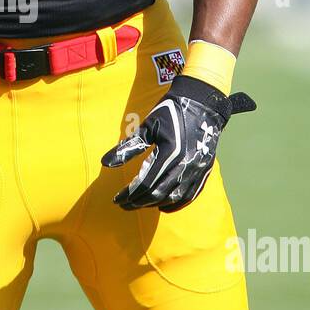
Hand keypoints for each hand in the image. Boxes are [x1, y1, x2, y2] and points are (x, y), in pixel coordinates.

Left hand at [101, 75, 255, 212]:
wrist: (202, 104)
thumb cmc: (171, 112)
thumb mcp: (147, 127)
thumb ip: (127, 148)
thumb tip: (105, 163)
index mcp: (169, 154)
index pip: (144, 183)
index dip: (129, 194)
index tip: (116, 199)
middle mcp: (184, 165)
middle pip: (158, 194)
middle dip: (138, 202)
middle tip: (124, 204)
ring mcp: (196, 170)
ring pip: (173, 197)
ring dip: (155, 204)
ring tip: (140, 203)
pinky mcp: (204, 171)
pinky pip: (190, 195)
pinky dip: (175, 204)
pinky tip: (163, 206)